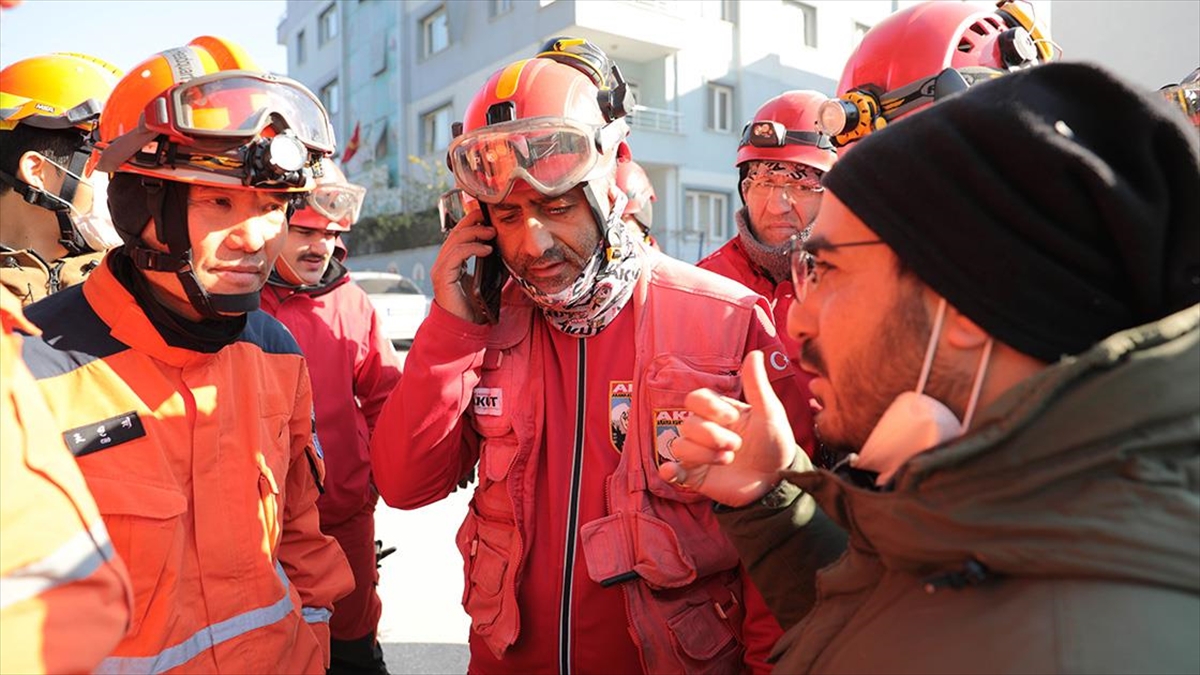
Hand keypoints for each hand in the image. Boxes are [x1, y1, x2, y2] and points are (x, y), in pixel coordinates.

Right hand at [431, 211, 495, 323]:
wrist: (464, 328)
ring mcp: (441, 269)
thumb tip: (507, 250)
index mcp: (452, 262)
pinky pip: (456, 255)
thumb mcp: (487, 280)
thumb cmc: (475, 307)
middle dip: (472, 221)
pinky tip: (487, 249)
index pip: (459, 235)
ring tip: (492, 233)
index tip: (487, 215)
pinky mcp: (442, 277)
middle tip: (490, 217)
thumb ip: (491, 265)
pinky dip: (472, 248)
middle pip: (455, 233)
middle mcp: (444, 263)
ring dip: (475, 233)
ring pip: (455, 241)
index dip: (471, 222)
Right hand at [657, 350, 798, 506]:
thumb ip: (757, 385)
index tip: (732, 418)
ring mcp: (698, 454)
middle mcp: (704, 431)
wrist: (777, 481)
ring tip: (728, 460)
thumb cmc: (774, 444)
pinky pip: (671, 471)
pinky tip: (673, 471)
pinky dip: (669, 470)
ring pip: (679, 445)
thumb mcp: (770, 413)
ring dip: (704, 454)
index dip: (709, 407)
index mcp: (718, 412)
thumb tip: (754, 354)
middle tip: (737, 446)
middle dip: (713, 436)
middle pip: (687, 423)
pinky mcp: (695, 476)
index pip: (695, 399)